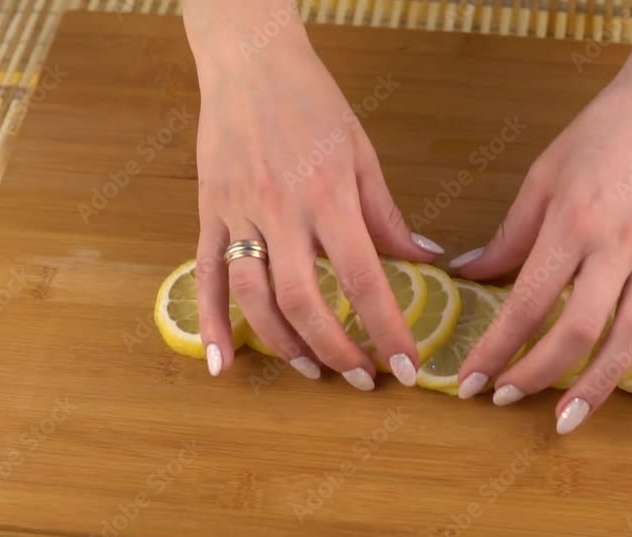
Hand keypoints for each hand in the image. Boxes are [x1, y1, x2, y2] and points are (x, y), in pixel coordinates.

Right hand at [183, 2, 442, 387]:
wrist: (249, 63)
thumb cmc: (313, 103)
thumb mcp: (362, 154)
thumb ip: (387, 215)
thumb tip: (424, 259)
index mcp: (329, 195)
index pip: (363, 276)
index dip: (386, 327)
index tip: (405, 365)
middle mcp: (282, 210)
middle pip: (305, 299)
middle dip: (336, 350)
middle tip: (362, 379)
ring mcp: (239, 214)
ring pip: (255, 297)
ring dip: (284, 344)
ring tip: (312, 371)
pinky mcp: (209, 214)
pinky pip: (206, 276)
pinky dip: (210, 323)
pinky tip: (223, 363)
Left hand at [452, 72, 631, 431]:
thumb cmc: (602, 132)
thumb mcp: (544, 176)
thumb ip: (510, 233)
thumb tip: (467, 273)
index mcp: (571, 225)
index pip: (528, 302)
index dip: (497, 348)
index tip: (472, 380)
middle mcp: (616, 247)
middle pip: (577, 329)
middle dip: (536, 374)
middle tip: (506, 398)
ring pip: (631, 335)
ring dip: (599, 384)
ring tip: (569, 418)